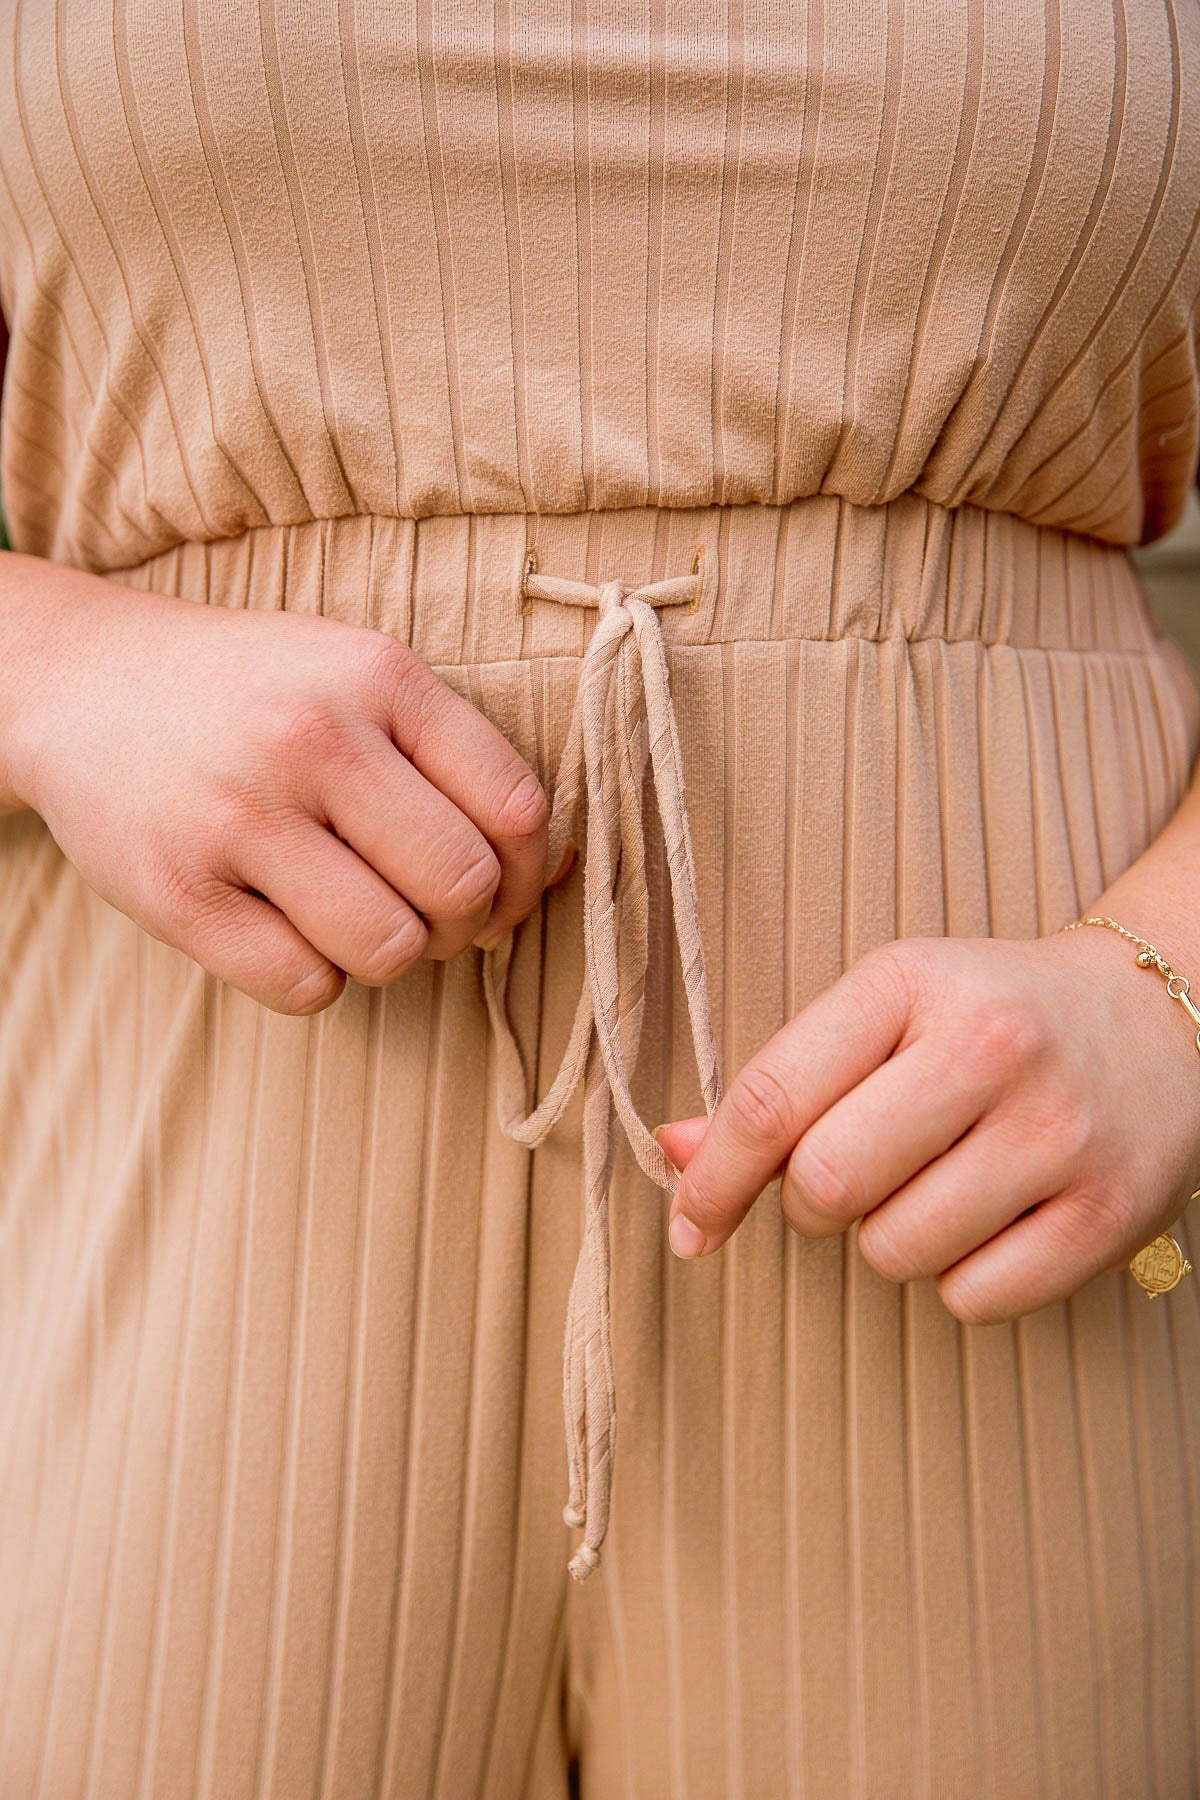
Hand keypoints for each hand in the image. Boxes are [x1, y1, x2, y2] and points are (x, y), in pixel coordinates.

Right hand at [1, 552, 563, 1013]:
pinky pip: (308, 989)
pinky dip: (316, 979)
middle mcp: (314, 738)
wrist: (83, 682)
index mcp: (380, 676)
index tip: (497, 891)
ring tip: (352, 915)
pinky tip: (287, 929)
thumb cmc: (254, 695)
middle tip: (424, 911)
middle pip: (462, 888)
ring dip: (389, 955)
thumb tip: (550, 876)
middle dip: (462, 924)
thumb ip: (453, 758)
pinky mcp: (181, 892)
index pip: (517, 808)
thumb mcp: (358, 676)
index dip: (525, 876)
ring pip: (391, 950)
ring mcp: (241, 816)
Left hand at [655, 928, 1199, 1322]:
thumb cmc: (987, 1019)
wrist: (1157, 1019)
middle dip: (809, 1204)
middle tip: (845, 1181)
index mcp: (910, 982)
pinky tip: (987, 1221)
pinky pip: (973, 1301)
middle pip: (826, 1185)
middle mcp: (989, 1047)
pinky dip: (957, 1281)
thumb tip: (670, 1153)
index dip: (711, 1179)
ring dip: (887, 1242)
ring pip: (894, 1252)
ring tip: (932, 1186)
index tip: (689, 1225)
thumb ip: (778, 1084)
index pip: (772, 1098)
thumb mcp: (883, 1013)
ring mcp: (1056, 1132)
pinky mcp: (1108, 1211)